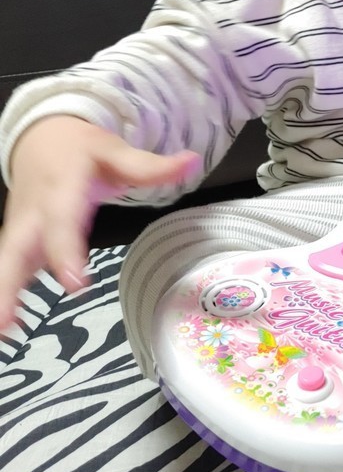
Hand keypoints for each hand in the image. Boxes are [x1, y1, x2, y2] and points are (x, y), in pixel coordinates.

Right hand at [0, 115, 199, 330]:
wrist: (40, 137)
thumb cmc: (81, 150)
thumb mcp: (115, 151)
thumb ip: (150, 166)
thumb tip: (194, 163)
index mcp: (62, 187)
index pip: (63, 221)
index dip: (66, 251)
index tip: (76, 283)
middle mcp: (34, 212)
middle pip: (16, 248)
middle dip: (9, 284)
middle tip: (5, 325)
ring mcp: (20, 228)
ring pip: (6, 262)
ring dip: (3, 295)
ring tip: (3, 334)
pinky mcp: (16, 240)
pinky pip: (8, 268)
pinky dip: (6, 295)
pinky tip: (8, 329)